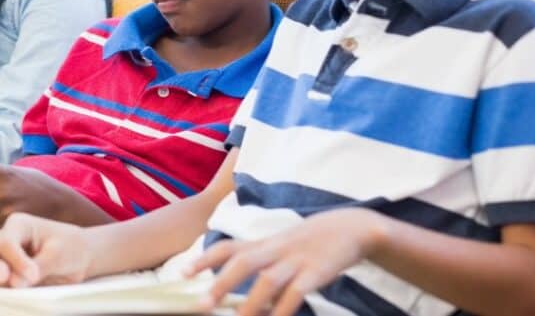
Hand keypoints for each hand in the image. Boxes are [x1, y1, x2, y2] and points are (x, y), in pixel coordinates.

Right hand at [0, 212, 92, 287]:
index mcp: (18, 225)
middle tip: (2, 278)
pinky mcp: (2, 279)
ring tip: (18, 290)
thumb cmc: (71, 248)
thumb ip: (38, 266)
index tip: (33, 275)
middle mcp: (3, 240)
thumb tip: (14, 283)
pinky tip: (13, 296)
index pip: (6, 242)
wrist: (79, 259)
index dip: (17, 260)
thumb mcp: (60, 254)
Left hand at [186, 208, 386, 315]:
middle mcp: (276, 249)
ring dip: (251, 303)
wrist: (350, 227)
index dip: (205, 259)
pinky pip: (297, 292)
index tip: (183, 273)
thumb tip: (234, 288)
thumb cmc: (309, 241)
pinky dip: (284, 308)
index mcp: (264, 243)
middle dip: (221, 283)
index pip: (229, 247)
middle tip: (202, 304)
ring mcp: (296, 260)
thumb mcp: (280, 245)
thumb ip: (258, 260)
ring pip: (268, 280)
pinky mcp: (317, 271)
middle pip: (243, 262)